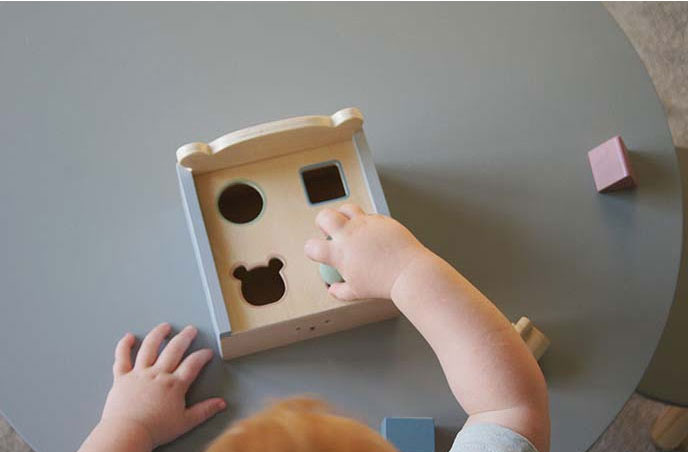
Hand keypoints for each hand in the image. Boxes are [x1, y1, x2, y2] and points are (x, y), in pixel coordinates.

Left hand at [101, 323, 225, 447]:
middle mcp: (158, 374)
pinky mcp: (122, 377)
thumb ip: (204, 411)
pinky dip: (124, 346)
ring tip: (165, 327)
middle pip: (174, 349)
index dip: (202, 356)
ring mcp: (139, 373)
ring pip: (149, 347)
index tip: (207, 352)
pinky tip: (128, 337)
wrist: (127, 434)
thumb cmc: (154, 430)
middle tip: (191, 330)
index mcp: (174, 384)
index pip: (193, 364)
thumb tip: (221, 404)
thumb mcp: (185, 422)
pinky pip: (122, 357)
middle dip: (185, 337)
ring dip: (158, 334)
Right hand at [304, 203, 426, 299]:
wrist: (409, 273)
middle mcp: (349, 234)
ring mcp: (365, 224)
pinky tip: (372, 234)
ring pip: (346, 208)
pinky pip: (369, 215)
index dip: (311, 250)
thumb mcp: (357, 292)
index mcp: (339, 253)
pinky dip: (366, 222)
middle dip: (322, 222)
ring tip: (349, 226)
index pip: (312, 246)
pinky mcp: (381, 220)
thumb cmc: (383, 284)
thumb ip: (341, 290)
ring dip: (343, 215)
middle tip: (328, 230)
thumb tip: (333, 289)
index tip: (317, 252)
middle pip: (324, 216)